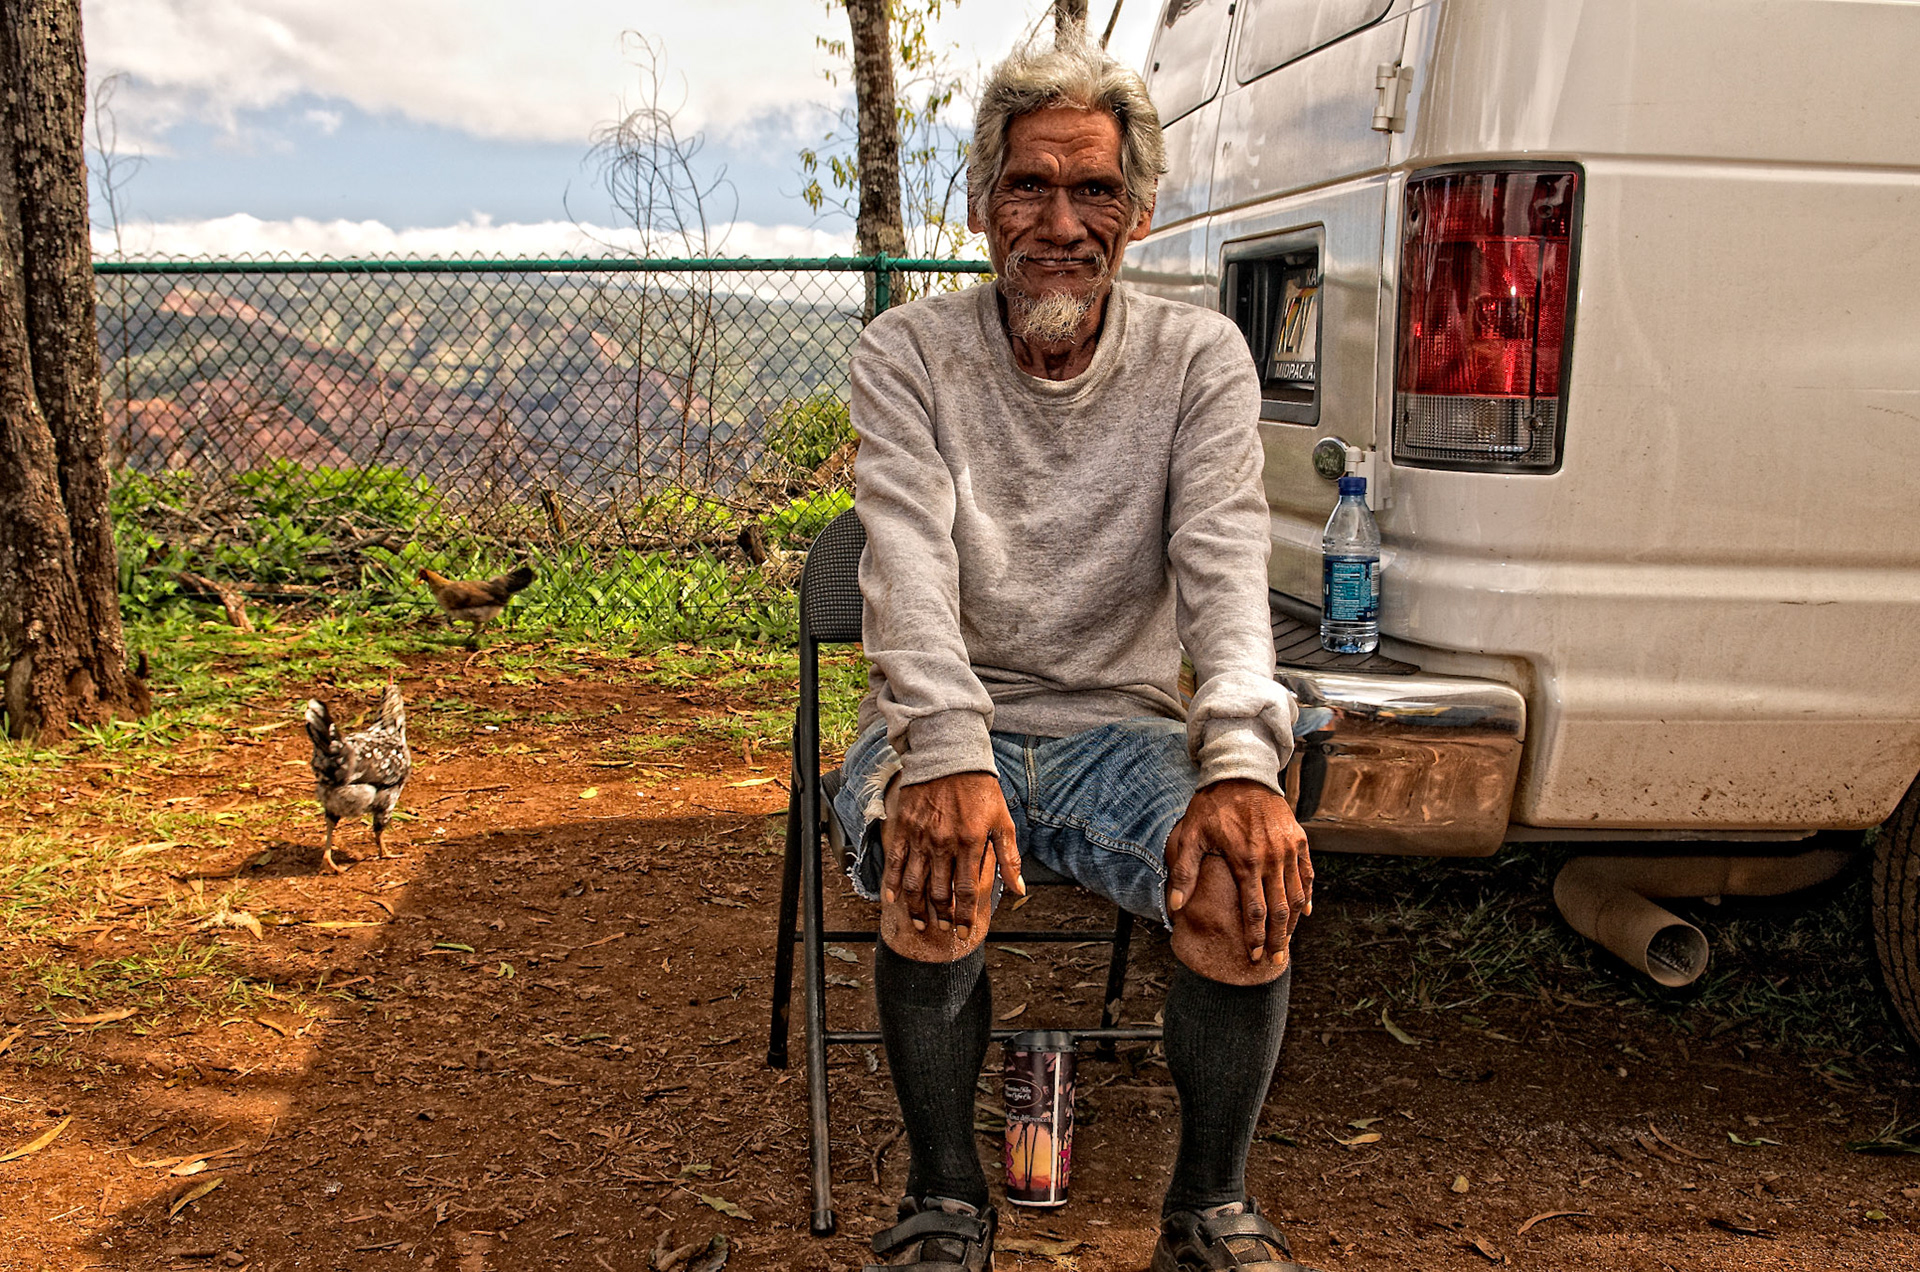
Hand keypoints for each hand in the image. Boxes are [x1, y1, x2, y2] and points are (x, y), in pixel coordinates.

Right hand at [883, 771, 1023, 940]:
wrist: (950, 755)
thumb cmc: (980, 788)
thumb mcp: (1003, 821)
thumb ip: (1009, 858)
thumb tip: (1019, 889)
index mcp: (971, 843)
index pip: (965, 891)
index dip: (963, 916)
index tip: (962, 932)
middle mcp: (944, 843)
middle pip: (938, 892)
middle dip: (941, 916)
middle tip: (942, 928)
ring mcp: (921, 836)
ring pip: (915, 882)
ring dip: (916, 908)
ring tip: (919, 923)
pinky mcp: (904, 827)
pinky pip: (896, 861)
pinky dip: (892, 883)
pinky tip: (892, 899)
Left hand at [1165, 778, 1311, 964]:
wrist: (1241, 772)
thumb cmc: (1212, 805)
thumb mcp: (1191, 835)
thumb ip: (1184, 871)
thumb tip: (1175, 905)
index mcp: (1246, 861)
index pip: (1254, 911)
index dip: (1255, 937)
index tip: (1253, 956)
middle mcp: (1272, 858)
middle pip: (1280, 910)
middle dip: (1277, 940)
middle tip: (1275, 962)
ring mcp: (1289, 849)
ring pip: (1297, 895)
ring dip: (1293, 923)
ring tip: (1287, 942)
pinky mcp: (1299, 839)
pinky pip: (1307, 873)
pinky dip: (1307, 894)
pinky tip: (1305, 911)